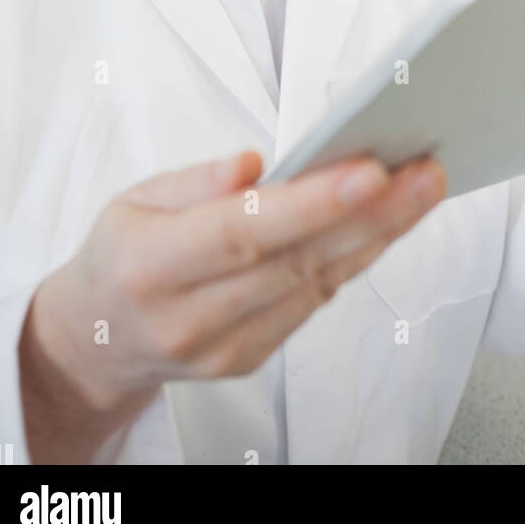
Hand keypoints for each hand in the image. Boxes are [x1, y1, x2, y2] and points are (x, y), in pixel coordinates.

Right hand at [19, 149, 445, 460]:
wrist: (98, 340)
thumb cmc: (123, 251)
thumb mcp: (133, 198)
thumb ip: (194, 181)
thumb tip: (253, 163)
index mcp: (150, 266)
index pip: (243, 232)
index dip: (311, 204)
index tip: (371, 171)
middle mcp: (189, 318)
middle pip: (297, 261)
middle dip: (372, 214)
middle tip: (426, 171)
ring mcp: (223, 349)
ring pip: (317, 284)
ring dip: (380, 234)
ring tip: (424, 185)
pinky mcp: (251, 360)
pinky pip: (314, 303)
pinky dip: (355, 258)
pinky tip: (389, 221)